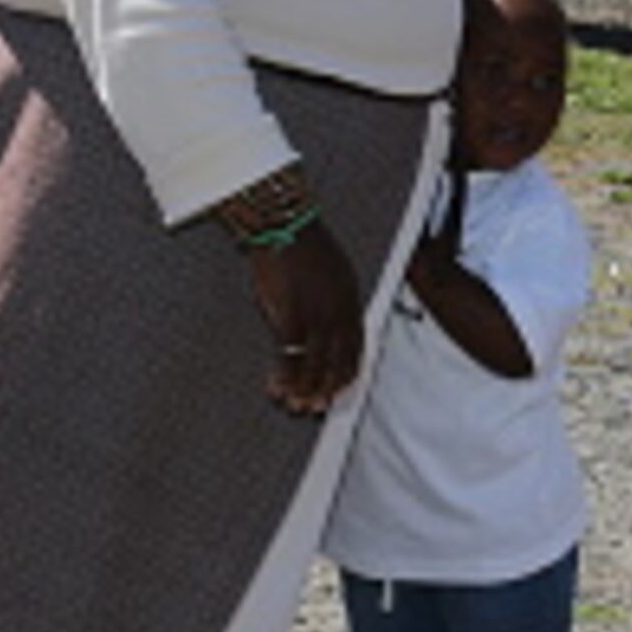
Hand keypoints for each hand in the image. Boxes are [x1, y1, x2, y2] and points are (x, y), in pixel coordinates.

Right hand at [245, 229, 368, 414]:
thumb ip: (335, 300)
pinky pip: (289, 356)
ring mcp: (316, 315)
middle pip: (338, 361)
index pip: (356, 346)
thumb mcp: (334, 271)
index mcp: (351, 300)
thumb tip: (329, 324)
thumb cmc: (303, 243)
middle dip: (327, 389)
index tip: (339, 388)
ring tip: (296, 406)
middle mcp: (338, 312)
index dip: (348, 371)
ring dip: (305, 390)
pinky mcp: (291, 316)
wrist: (284, 224)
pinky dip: (283, 377)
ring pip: (315, 365)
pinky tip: (276, 388)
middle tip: (317, 407)